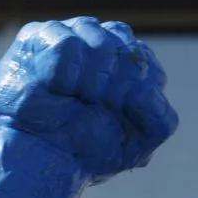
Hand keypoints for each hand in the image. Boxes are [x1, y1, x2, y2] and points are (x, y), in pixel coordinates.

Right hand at [0, 18, 177, 197]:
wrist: (39, 160)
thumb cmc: (87, 149)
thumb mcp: (137, 145)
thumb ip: (159, 117)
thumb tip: (145, 90)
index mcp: (131, 67)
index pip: (145, 63)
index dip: (137, 91)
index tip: (119, 113)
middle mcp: (104, 44)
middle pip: (126, 48)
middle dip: (117, 86)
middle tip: (97, 108)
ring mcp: (72, 37)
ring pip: (100, 41)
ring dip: (93, 81)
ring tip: (77, 100)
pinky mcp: (38, 37)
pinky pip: (67, 44)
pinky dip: (66, 75)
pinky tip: (57, 90)